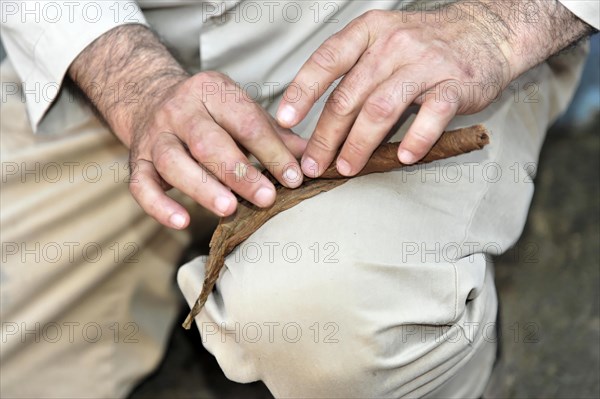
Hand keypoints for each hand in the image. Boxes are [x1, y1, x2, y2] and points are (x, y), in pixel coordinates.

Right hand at [128, 71, 305, 228]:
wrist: (151, 98)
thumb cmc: (210, 112)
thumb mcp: (242, 111)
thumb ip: (275, 135)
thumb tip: (312, 161)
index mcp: (213, 91)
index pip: (246, 122)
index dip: (272, 151)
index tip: (295, 177)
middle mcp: (180, 110)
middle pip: (208, 142)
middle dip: (239, 172)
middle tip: (266, 198)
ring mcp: (155, 136)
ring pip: (173, 162)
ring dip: (202, 187)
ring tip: (228, 209)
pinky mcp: (136, 160)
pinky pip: (141, 185)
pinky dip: (159, 205)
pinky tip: (182, 221)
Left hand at [276, 0, 593, 176]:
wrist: (488, 31)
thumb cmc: (426, 43)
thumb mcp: (384, 40)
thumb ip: (354, 71)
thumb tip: (317, 117)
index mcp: (370, 32)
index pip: (327, 60)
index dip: (302, 92)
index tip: (284, 121)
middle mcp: (394, 44)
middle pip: (350, 95)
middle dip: (326, 135)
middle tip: (313, 164)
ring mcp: (426, 63)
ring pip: (382, 108)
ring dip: (360, 143)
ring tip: (347, 167)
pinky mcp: (455, 84)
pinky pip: (431, 115)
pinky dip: (416, 138)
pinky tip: (404, 157)